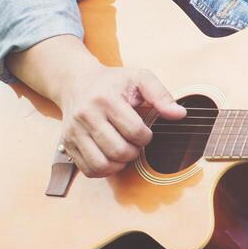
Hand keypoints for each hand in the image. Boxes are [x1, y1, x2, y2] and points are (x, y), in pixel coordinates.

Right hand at [56, 66, 186, 177]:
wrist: (77, 81)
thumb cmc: (113, 82)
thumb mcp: (140, 78)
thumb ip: (161, 95)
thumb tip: (180, 114)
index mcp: (106, 99)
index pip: (135, 131)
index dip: (146, 137)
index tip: (145, 132)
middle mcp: (86, 115)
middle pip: (118, 150)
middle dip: (134, 152)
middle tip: (135, 144)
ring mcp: (73, 131)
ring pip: (101, 164)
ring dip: (119, 164)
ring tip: (124, 152)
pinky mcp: (67, 143)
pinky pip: (88, 170)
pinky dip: (104, 170)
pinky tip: (111, 158)